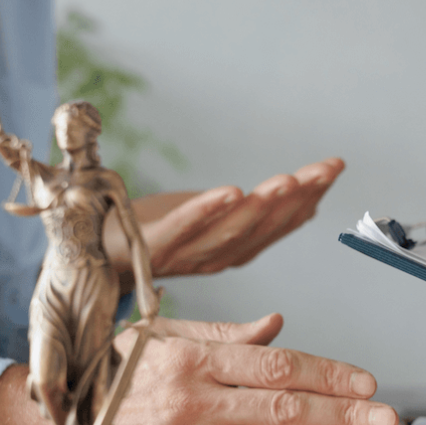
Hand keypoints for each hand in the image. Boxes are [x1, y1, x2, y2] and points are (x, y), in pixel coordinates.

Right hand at [0, 312, 399, 424]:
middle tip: (387, 419)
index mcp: (193, 358)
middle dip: (344, 414)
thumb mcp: (162, 336)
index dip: (327, 375)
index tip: (364, 381)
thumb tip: (278, 326)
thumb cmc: (113, 374)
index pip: (276, 366)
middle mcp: (194, 401)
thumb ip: (225, 333)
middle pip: (285, 410)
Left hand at [105, 158, 344, 287]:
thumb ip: (255, 211)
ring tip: (287, 181)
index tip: (332, 167)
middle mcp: (214, 257)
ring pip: (229, 232)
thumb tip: (306, 198)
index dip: (308, 196)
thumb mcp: (211, 214)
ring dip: (260, 208)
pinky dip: (205, 212)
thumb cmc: (154, 232)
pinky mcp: (149, 246)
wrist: (93, 257)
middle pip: (261, 229)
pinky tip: (229, 191)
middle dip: (295, 200)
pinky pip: (181, 230)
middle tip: (322, 172)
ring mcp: (183, 254)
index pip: (278, 223)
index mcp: (231, 249)